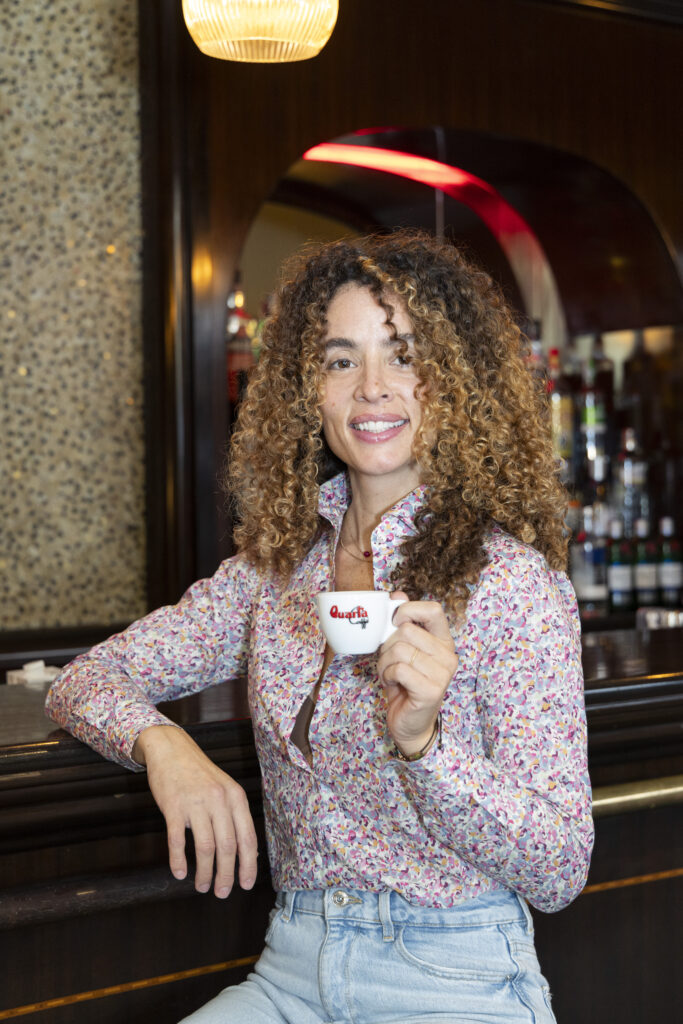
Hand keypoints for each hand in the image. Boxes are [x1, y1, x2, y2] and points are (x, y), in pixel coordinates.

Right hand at [133, 725, 257, 898]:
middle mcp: (219, 800)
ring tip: (202, 886)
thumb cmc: (199, 773)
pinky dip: (178, 860)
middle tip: (222, 893)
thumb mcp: (224, 788)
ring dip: (205, 873)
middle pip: (228, 846)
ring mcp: (195, 803)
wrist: (171, 749)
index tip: (246, 884)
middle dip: (227, 875)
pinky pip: (177, 840)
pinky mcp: (173, 807)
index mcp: (235, 797)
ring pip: (205, 847)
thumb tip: (244, 852)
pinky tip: (179, 873)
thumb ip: (233, 815)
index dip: (248, 865)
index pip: (247, 837)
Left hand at [377, 592, 457, 756]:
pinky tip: (391, 683)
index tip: (394, 622)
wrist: (410, 723)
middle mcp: (448, 655)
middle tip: (390, 660)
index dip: (409, 610)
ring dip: (384, 662)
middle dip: (387, 644)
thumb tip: (397, 595)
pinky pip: (398, 668)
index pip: (433, 609)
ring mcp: (442, 673)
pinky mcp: (431, 690)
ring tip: (390, 673)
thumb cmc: (405, 683)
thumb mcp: (403, 649)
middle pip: (407, 630)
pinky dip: (386, 675)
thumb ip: (403, 623)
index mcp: (444, 640)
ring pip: (399, 649)